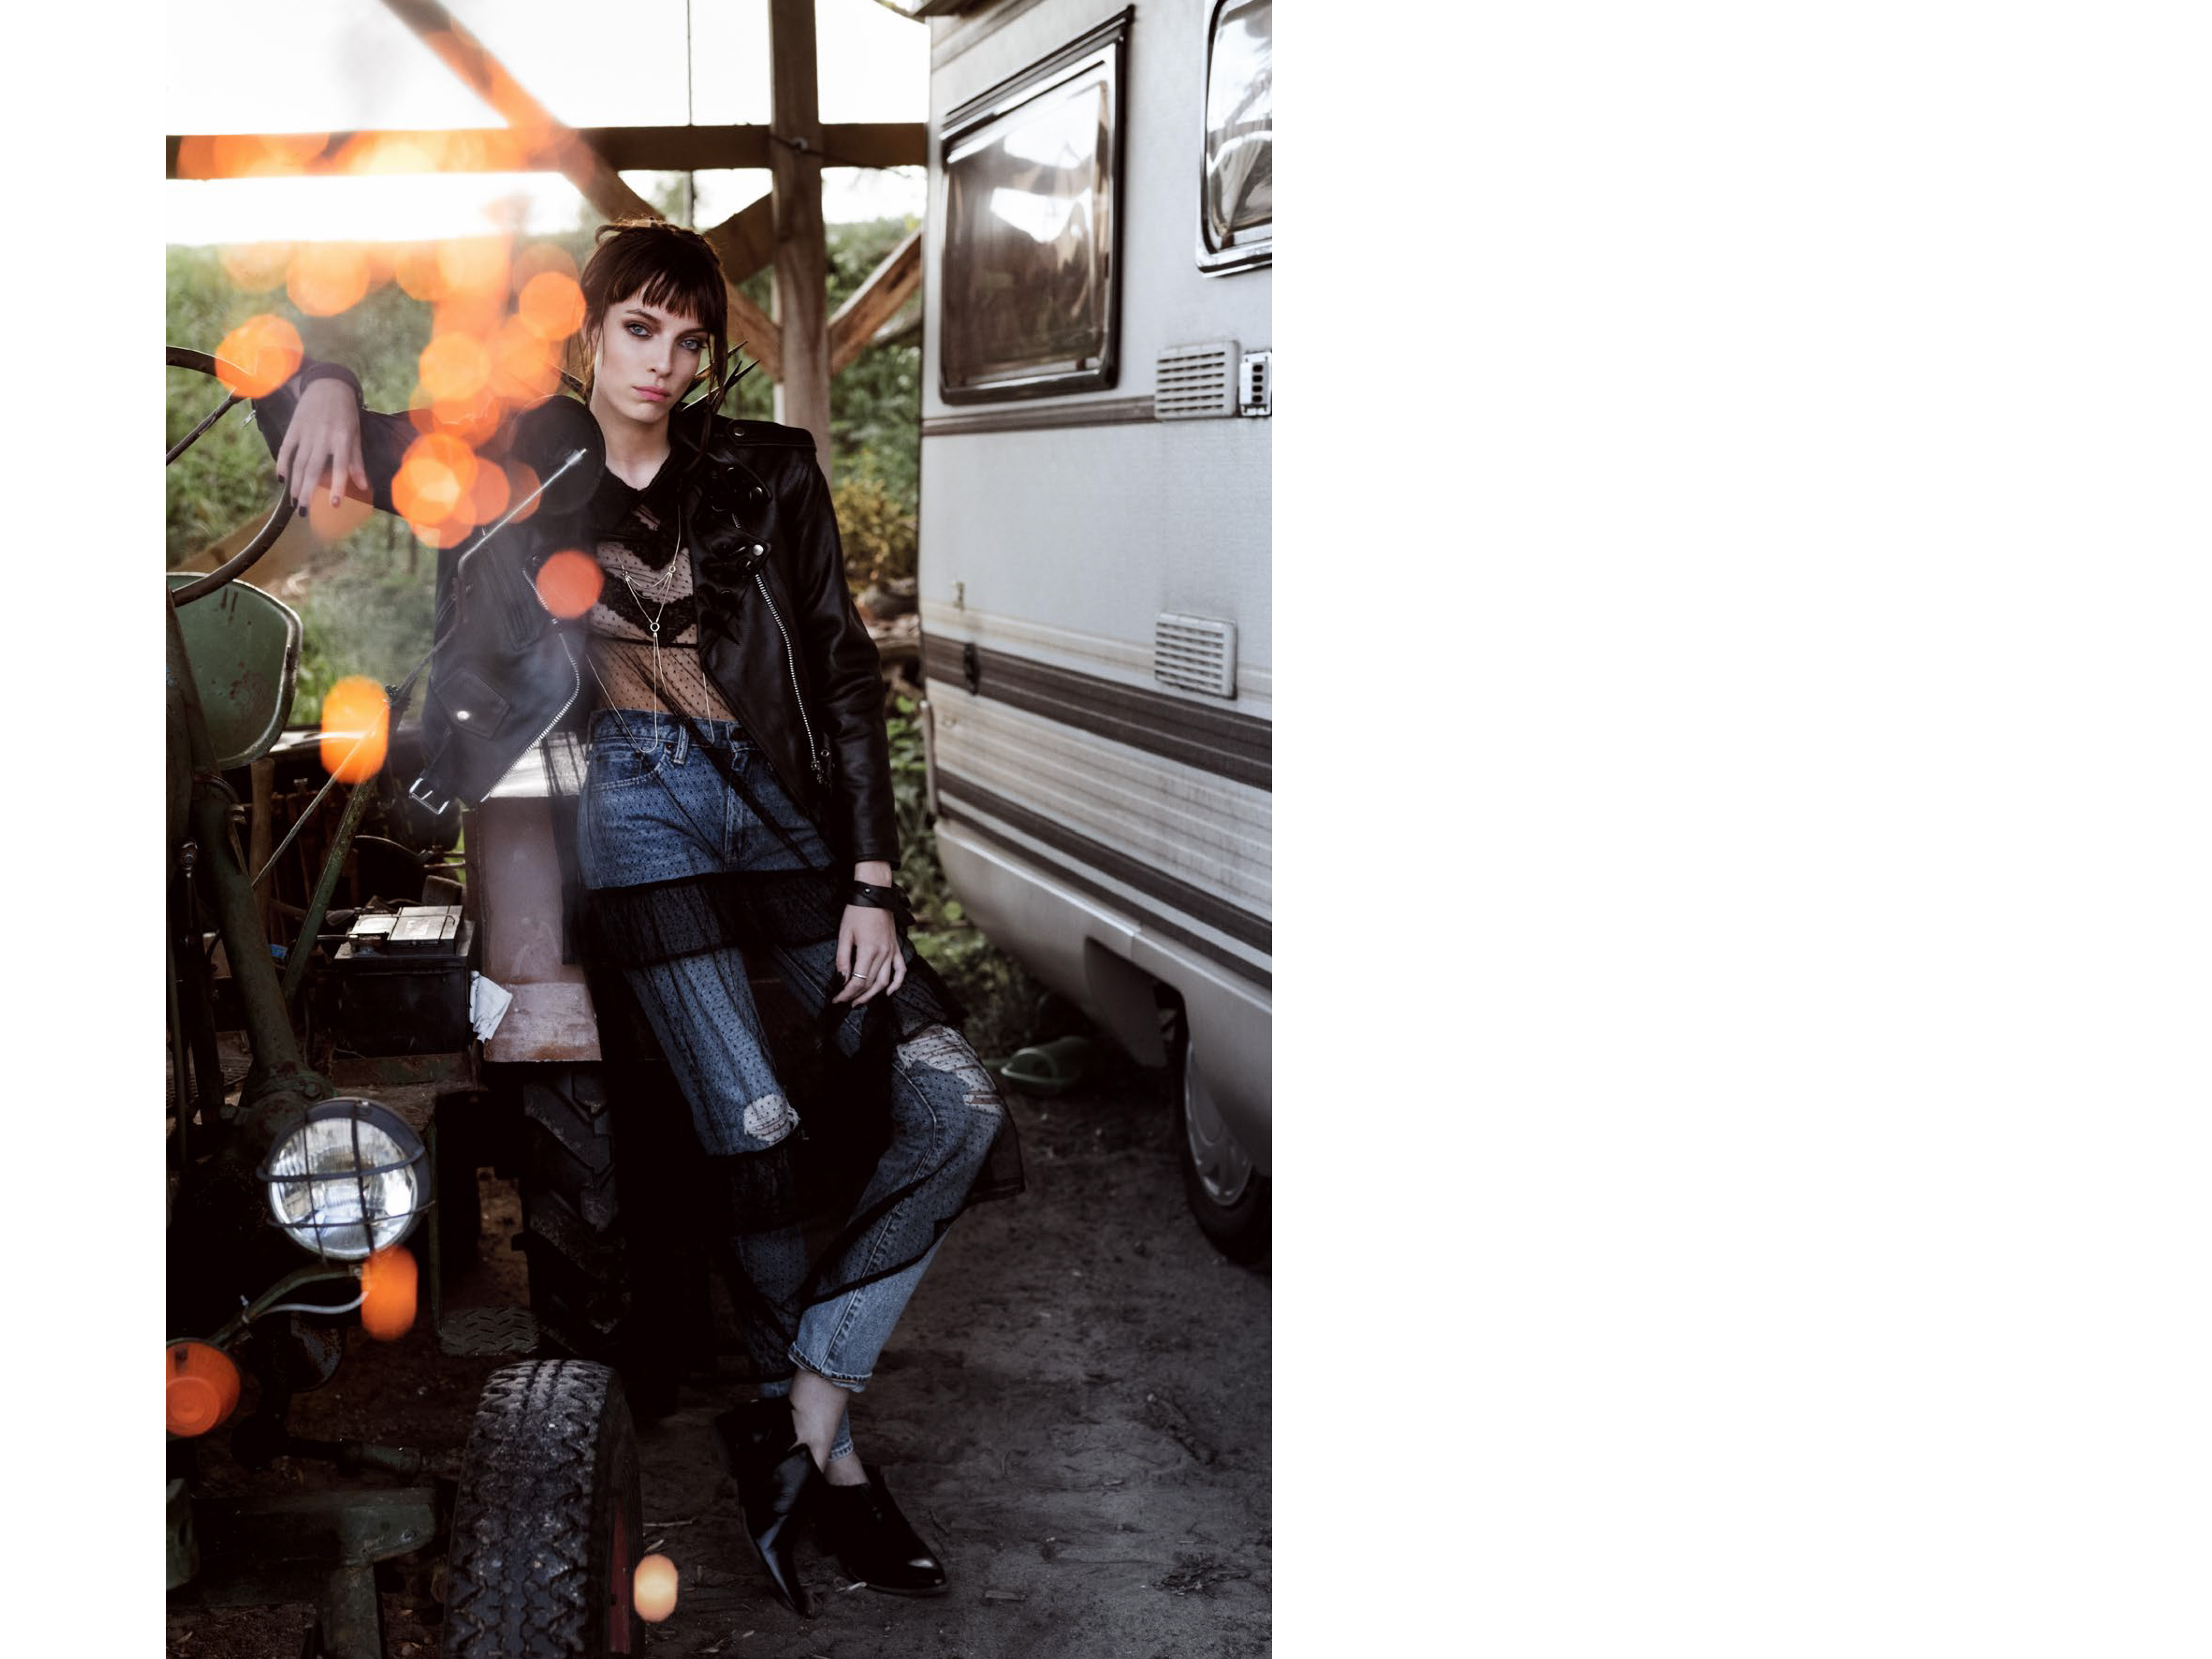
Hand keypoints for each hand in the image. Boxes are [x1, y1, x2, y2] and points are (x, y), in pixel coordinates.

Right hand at [274, 378, 367, 511]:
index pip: (340, 466)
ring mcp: (306, 432)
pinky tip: (281, 479)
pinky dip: (282, 463)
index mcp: (342, 439)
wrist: (328, 386)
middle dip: (308, 492)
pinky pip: (286, 448)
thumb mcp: (355, 435)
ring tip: (295, 503)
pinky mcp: (294, 427)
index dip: (338, 486)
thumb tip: (363, 486)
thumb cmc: (346, 414)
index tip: (334, 505)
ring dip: (296, 484)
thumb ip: (356, 461)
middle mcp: (322, 436)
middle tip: (305, 513)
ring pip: (298, 462)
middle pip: (313, 468)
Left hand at [834, 904, 905, 1005]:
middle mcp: (883, 953)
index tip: (837, 999)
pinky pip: (900, 970)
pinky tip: (889, 992)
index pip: (858, 981)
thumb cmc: (857, 912)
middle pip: (871, 984)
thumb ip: (843, 959)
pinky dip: (897, 983)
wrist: (874, 894)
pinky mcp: (896, 948)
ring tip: (860, 1001)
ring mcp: (892, 951)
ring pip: (885, 981)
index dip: (846, 993)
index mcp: (869, 949)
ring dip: (873, 995)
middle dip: (856, 996)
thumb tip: (842, 980)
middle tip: (845, 1002)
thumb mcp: (844, 934)